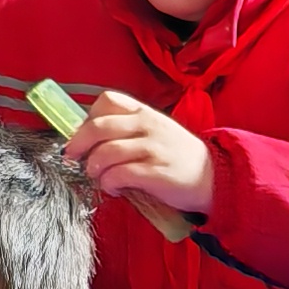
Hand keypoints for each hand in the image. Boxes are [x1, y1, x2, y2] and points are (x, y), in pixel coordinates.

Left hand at [63, 97, 216, 220]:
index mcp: (145, 113)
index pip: (107, 101)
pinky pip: (119, 175)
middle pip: (98, 127)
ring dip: (94, 167)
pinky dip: (108, 183)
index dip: (88, 118)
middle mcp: (148, 126)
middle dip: (78, 144)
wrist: (214, 177)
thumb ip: (129, 130)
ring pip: (105, 152)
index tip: (83, 135)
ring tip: (98, 175)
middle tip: (73, 157)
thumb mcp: (157, 131)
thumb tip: (90, 139)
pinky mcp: (155, 173)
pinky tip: (114, 188)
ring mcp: (152, 149)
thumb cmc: (179, 156)